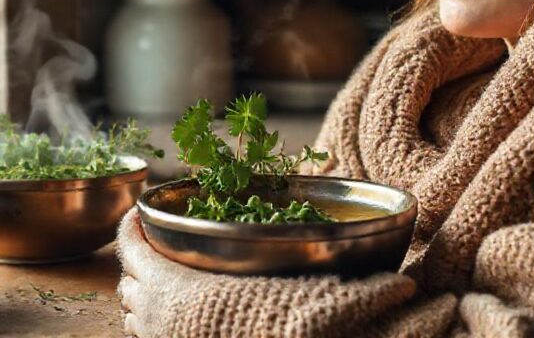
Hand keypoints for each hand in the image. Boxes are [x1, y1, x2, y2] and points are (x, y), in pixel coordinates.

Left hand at [116, 207, 418, 337]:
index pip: (131, 243)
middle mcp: (154, 312)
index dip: (131, 223)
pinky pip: (146, 335)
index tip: (138, 208)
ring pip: (130, 310)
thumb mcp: (305, 309)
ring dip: (141, 293)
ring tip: (164, 282)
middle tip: (156, 248)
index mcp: (171, 284)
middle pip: (125, 279)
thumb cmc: (264, 333)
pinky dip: (153, 321)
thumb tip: (408, 288)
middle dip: (137, 261)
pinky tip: (181, 318)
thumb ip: (353, 294)